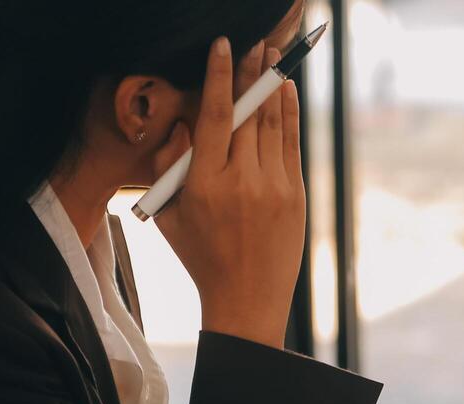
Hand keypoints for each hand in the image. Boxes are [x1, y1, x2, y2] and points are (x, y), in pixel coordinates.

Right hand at [154, 39, 305, 348]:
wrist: (246, 300)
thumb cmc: (201, 256)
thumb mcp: (168, 216)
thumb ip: (169, 167)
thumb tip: (185, 126)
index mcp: (205, 184)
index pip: (216, 116)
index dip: (221, 77)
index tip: (224, 47)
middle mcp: (242, 181)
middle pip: (248, 113)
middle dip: (252, 73)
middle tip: (254, 44)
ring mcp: (273, 188)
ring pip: (272, 124)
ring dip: (272, 86)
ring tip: (271, 57)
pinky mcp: (295, 196)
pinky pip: (291, 144)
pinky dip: (289, 114)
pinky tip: (285, 91)